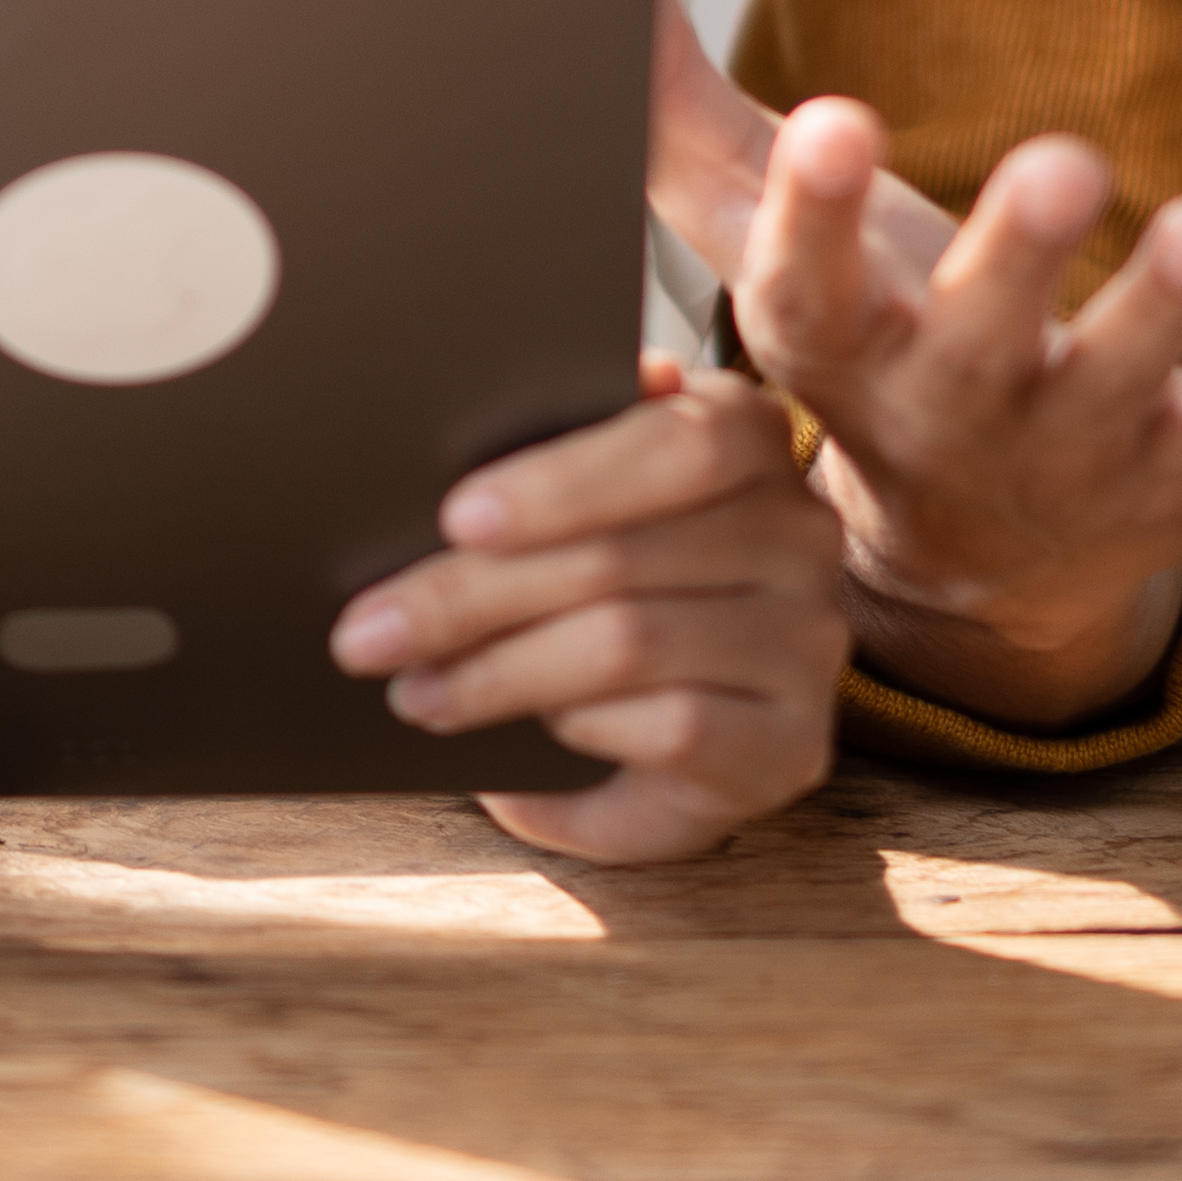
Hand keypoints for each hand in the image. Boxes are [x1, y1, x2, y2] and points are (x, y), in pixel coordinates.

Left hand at [325, 357, 849, 862]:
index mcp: (752, 436)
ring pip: (631, 643)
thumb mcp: (588, 505)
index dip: (564, 481)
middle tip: (373, 632)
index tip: (455, 519)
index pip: (679, 442)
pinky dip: (581, 730)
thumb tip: (468, 434)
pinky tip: (526, 739)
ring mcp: (808, 644)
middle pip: (622, 557)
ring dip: (500, 674)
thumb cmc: (615, 583)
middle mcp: (801, 535)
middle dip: (475, 597)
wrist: (694, 720)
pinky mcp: (792, 746)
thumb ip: (557, 457)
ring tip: (418, 691)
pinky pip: (676, 729)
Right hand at [713, 91, 1181, 730]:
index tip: (833, 124)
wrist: (981, 568)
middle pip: (975, 341)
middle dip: (1020, 256)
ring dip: (1165, 306)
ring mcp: (1069, 450)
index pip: (803, 293)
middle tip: (1062, 164)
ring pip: (1117, 381)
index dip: (814, 216)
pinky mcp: (1178, 472)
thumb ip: (691, 131)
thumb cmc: (883, 362)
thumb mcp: (787, 267)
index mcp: (836, 355)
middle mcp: (947, 413)